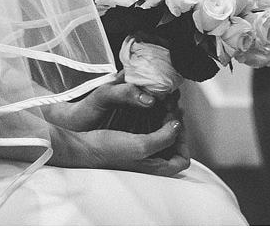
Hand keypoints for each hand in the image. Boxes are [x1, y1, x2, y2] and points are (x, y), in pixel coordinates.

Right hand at [44, 78, 188, 175]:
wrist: (86, 146)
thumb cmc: (110, 150)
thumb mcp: (141, 145)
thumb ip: (164, 137)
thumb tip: (178, 126)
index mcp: (156, 167)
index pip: (182, 159)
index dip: (183, 141)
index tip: (177, 123)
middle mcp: (151, 161)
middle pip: (174, 145)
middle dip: (175, 124)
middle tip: (172, 107)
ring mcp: (142, 152)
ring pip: (163, 135)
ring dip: (166, 118)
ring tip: (164, 102)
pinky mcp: (133, 141)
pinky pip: (151, 129)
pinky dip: (154, 117)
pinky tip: (151, 105)